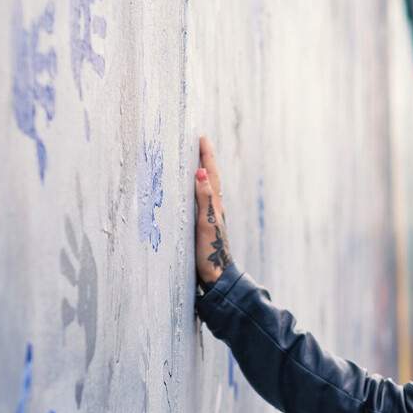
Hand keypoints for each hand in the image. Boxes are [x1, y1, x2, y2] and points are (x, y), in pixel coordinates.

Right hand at [193, 135, 233, 286]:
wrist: (217, 275)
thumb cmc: (210, 251)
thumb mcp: (206, 223)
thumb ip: (204, 198)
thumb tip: (201, 173)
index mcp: (215, 204)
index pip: (210, 174)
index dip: (206, 156)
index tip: (202, 138)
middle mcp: (215, 207)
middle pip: (211, 177)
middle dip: (205, 160)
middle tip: (200, 143)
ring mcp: (212, 216)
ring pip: (208, 188)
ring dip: (203, 173)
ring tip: (197, 161)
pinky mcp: (206, 226)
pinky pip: (203, 200)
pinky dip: (199, 189)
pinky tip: (196, 193)